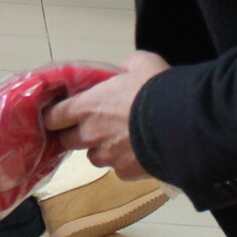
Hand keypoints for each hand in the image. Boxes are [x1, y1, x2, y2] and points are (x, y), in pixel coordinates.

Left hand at [42, 51, 171, 178]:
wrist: (182, 124)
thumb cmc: (156, 89)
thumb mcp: (141, 63)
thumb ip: (126, 67)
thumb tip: (125, 70)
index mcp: (87, 106)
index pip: (53, 116)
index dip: (54, 116)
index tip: (58, 115)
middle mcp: (91, 134)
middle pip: (68, 141)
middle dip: (75, 134)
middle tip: (91, 126)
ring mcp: (107, 157)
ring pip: (94, 157)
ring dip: (100, 149)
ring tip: (120, 140)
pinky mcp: (125, 173)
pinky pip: (118, 169)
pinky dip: (125, 162)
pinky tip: (140, 153)